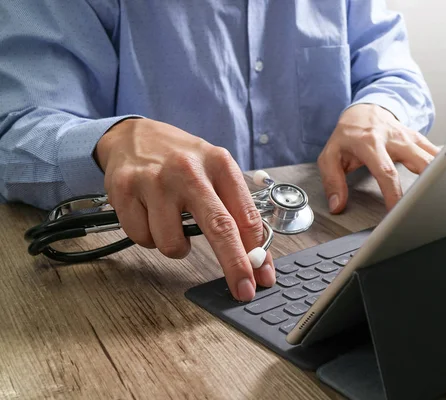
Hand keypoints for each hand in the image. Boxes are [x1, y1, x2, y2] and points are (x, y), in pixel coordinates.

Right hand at [94, 118, 274, 300]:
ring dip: (176, 246)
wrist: (133, 134)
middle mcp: (188, 169)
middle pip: (219, 228)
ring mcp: (154, 179)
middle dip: (235, 266)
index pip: (245, 214)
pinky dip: (149, 237)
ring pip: (172, 244)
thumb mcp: (214, 170)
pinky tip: (150, 215)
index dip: (257, 252)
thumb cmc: (180, 159)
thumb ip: (234, 207)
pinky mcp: (124, 189)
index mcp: (219, 163)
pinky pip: (142, 239)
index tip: (262, 277)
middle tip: (243, 290)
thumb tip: (253, 254)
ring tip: (172, 223)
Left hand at [318, 104, 439, 212]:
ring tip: (445, 195)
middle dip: (427, 183)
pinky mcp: (418, 138)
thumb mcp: (330, 155)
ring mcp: (408, 137)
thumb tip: (337, 205)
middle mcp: (393, 138)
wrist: (363, 110)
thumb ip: (332, 181)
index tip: (397, 212)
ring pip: (432, 155)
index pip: (386, 172)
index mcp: (370, 143)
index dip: (394, 194)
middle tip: (429, 205)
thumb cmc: (347, 135)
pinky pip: (435, 151)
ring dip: (440, 174)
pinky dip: (444, 164)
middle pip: (418, 161)